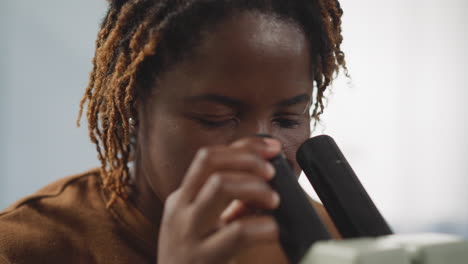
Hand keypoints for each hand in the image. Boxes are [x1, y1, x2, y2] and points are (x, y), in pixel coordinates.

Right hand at [157, 137, 281, 263]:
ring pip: (220, 186)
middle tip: (272, 172)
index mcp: (182, 198)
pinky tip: (272, 230)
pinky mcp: (201, 259)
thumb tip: (261, 185)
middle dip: (247, 159)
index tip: (272, 148)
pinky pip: (236, 231)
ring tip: (273, 201)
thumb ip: (227, 205)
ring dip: (255, 186)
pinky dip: (262, 225)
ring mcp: (187, 233)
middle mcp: (180, 209)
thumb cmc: (192, 260)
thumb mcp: (201, 227)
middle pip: (210, 161)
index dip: (244, 146)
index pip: (210, 156)